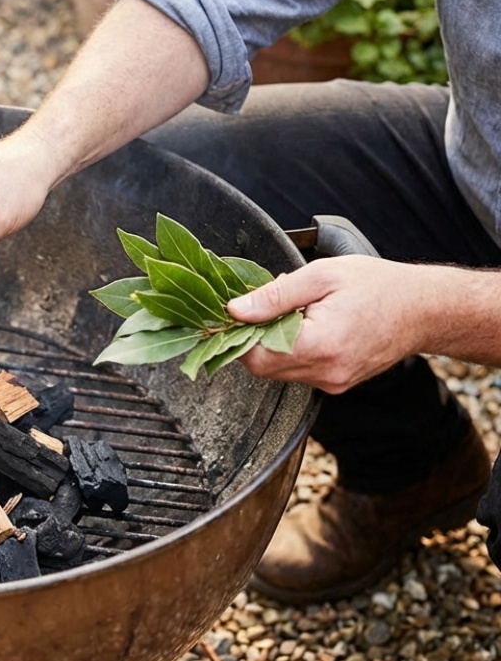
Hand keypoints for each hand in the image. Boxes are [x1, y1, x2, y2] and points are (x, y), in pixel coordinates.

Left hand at [226, 256, 432, 393]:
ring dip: (275, 344)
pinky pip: (300, 371)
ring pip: (279, 371)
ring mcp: (332, 382)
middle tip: (266, 307)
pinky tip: (308, 326)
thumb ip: (274, 296)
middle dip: (254, 338)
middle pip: (263, 367)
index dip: (239, 335)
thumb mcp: (321, 276)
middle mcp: (325, 373)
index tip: (237, 313)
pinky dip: (293, 351)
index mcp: (320, 346)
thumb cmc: (378, 286)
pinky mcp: (337, 383)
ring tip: (294, 313)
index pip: (254, 355)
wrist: (425, 309)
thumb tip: (236, 309)